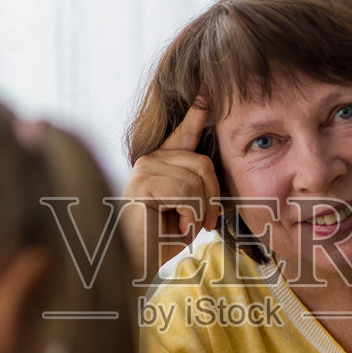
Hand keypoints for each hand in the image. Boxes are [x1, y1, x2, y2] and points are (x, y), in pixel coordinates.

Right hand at [121, 101, 221, 272]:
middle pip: (203, 163)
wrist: (138, 263)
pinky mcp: (142, 184)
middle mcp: (151, 159)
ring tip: (184, 226)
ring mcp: (145, 169)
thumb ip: (199, 188)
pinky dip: (190, 215)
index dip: (198, 111)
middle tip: (204, 223)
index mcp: (163, 162)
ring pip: (196, 180)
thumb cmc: (162, 240)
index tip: (209, 89)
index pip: (185, 132)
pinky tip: (176, 227)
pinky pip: (185, 191)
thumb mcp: (189, 209)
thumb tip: (213, 178)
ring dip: (200, 211)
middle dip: (211, 197)